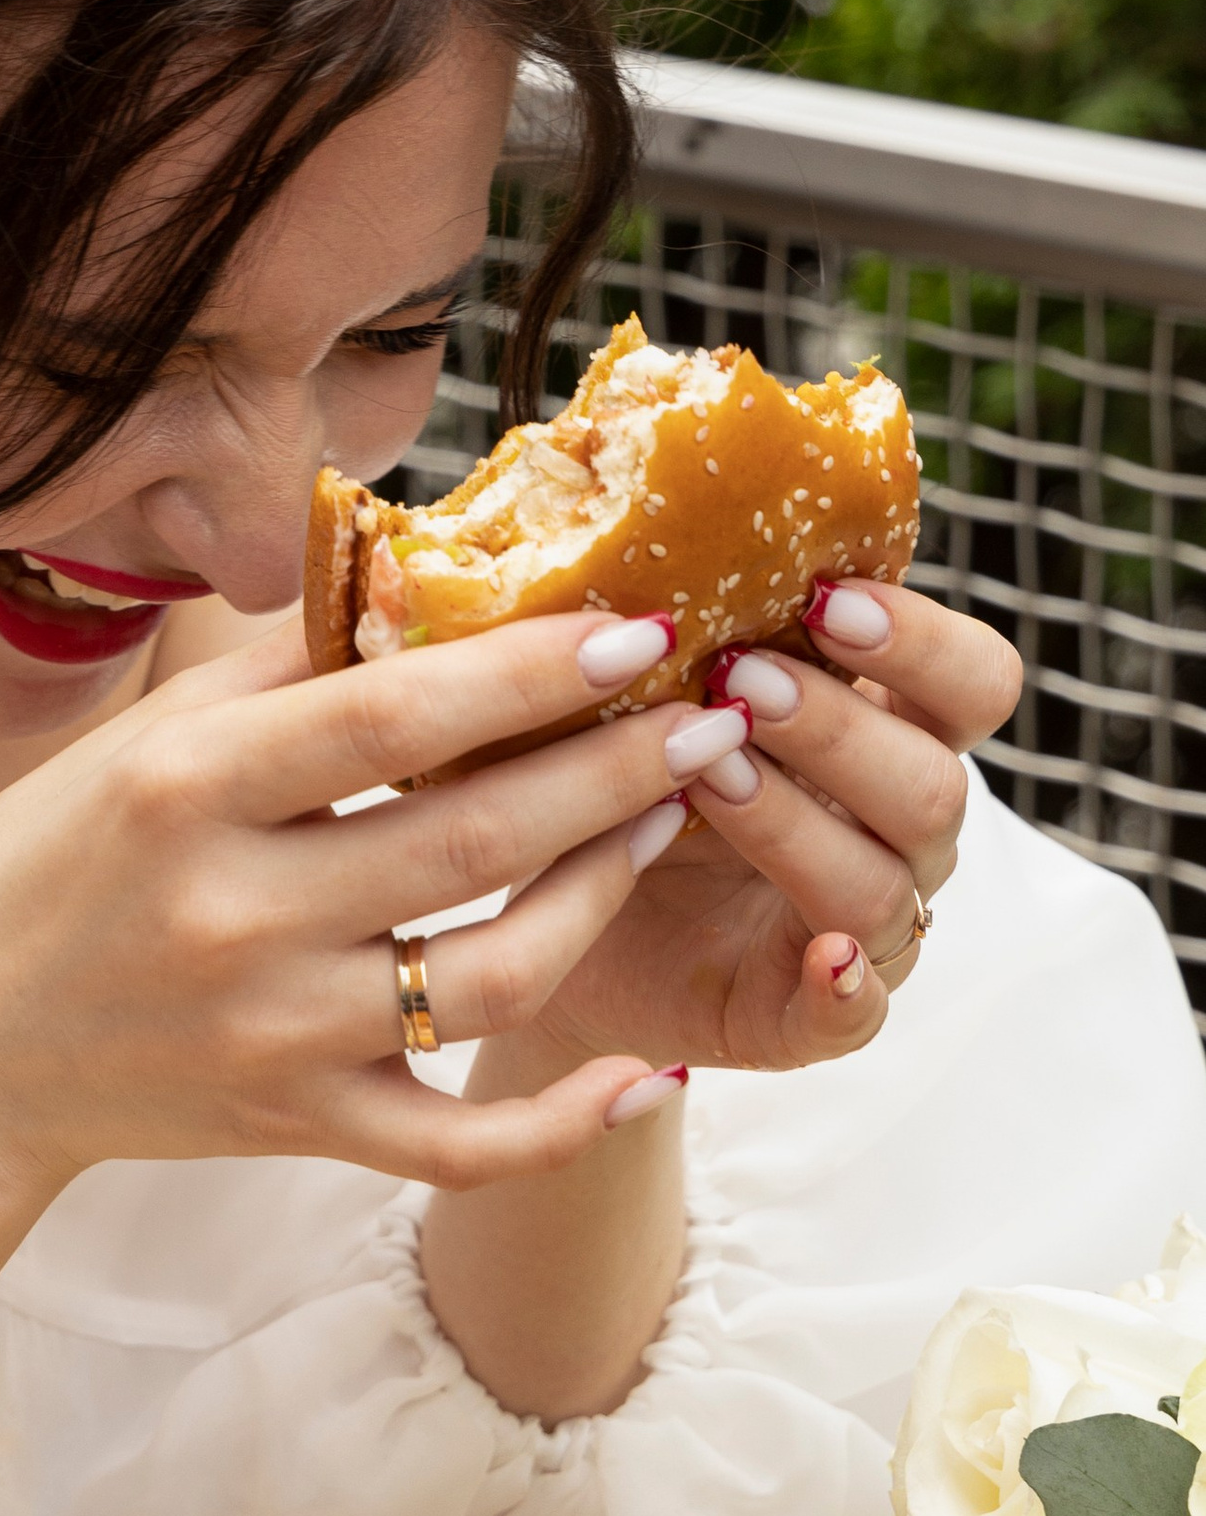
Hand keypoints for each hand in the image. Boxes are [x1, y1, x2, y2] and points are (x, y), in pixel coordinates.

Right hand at [0, 610, 706, 1203]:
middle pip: (472, 839)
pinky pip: (460, 1144)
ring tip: (671, 821)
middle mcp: (235, 914)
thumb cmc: (54, 863)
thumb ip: (283, 668)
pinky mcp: (297, 1129)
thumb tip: (426, 578)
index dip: (528, 673)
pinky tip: (649, 1077)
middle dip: (615, 770)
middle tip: (708, 713)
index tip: (637, 629)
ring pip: (494, 979)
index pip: (390, 717)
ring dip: (607, 896)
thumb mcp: (143, 739)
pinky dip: (563, 1123)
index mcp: (185, 789)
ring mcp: (273, 1035)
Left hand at [510, 578, 1005, 1074]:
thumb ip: (664, 618)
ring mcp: (862, 925)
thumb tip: (607, 501)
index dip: (923, 640)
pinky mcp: (807, 1014)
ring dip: (799, 822)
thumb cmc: (605, 765)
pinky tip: (816, 955)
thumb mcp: (632, 684)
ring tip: (705, 775)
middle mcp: (891, 827)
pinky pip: (855, 1012)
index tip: (826, 598)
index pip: (970, 680)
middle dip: (841, 727)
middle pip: (937, 780)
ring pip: (884, 882)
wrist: (544, 913)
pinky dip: (840, 984)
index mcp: (878, 726)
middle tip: (739, 679)